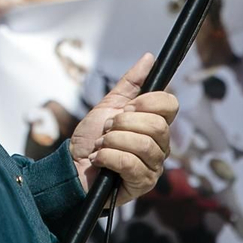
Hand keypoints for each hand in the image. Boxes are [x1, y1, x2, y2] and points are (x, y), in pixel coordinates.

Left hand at [69, 53, 177, 204]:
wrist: (72, 165)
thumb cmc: (92, 137)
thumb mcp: (109, 105)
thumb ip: (131, 83)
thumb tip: (149, 58)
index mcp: (156, 125)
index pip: (170, 105)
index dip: (146, 102)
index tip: (126, 108)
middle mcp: (160, 146)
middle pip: (157, 125)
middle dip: (122, 123)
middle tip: (107, 129)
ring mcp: (154, 167)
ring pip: (143, 144)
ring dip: (112, 141)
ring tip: (102, 145)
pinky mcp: (142, 184)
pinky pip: (129, 163)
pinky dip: (107, 157)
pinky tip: (99, 159)